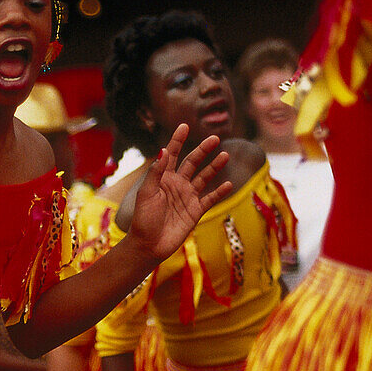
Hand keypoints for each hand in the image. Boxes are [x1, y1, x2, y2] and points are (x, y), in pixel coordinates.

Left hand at [127, 124, 232, 260]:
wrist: (149, 245)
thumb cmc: (143, 219)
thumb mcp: (146, 193)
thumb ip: (156, 172)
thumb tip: (164, 149)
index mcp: (162, 178)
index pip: (172, 154)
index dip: (177, 140)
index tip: (184, 126)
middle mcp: (176, 184)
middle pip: (193, 162)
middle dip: (203, 150)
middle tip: (214, 138)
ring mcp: (187, 197)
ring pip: (204, 178)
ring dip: (214, 167)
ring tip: (225, 155)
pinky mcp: (195, 211)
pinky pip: (210, 198)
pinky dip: (219, 191)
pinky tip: (228, 183)